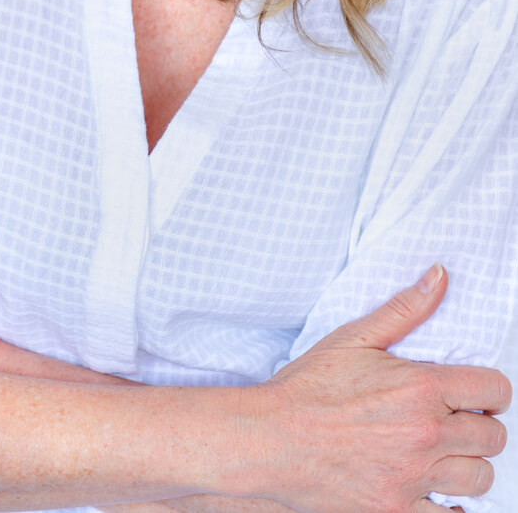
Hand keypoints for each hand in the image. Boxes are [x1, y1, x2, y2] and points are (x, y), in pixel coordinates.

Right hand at [254, 266, 508, 511]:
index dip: (490, 390)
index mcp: (420, 386)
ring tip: (444, 453)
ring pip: (480, 478)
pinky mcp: (396, 510)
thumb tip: (440, 275)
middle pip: (493, 437)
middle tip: (457, 422)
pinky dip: (450, 506)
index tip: (475, 394)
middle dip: (481, 426)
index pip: (494, 389)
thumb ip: (405, 308)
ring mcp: (413, 477)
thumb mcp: (354, 338)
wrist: (271, 438)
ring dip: (468, 464)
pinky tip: (433, 488)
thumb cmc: (309, 386)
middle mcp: (425, 433)